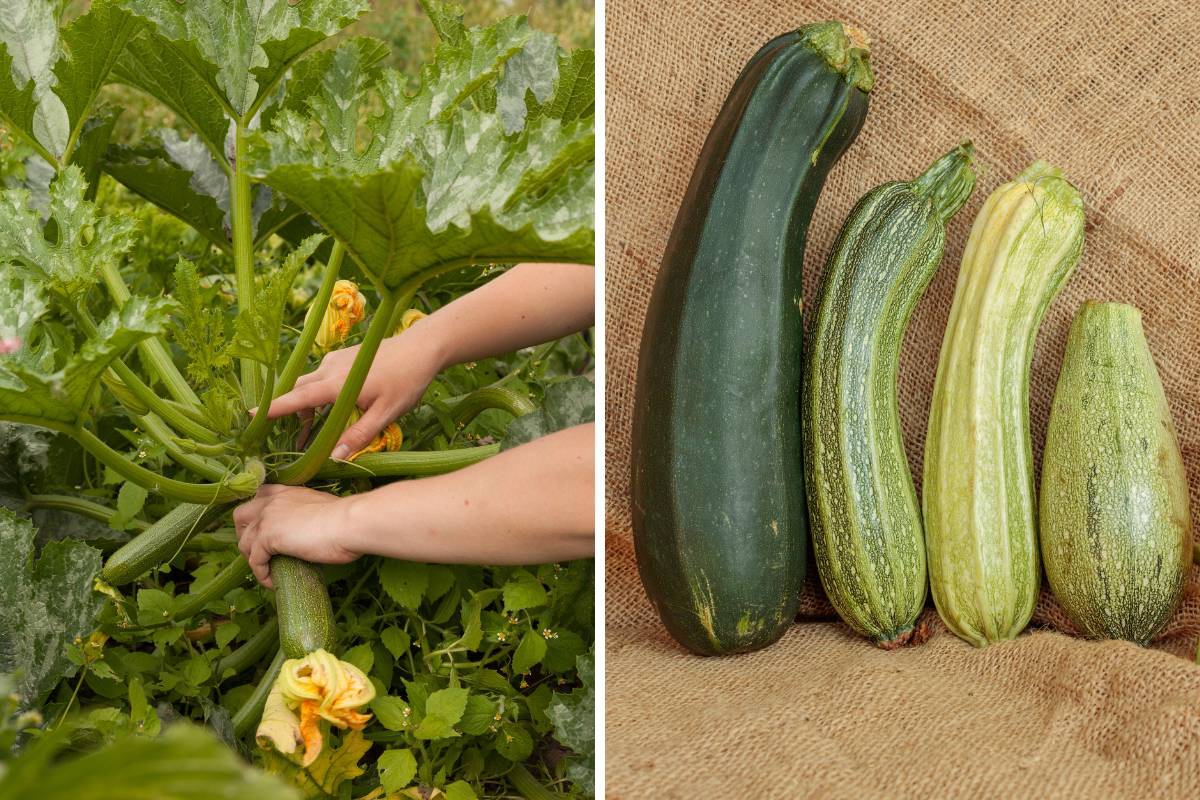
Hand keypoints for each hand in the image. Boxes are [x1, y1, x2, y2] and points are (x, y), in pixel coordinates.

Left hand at [232, 484, 357, 587]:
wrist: (348, 523)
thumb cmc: (345, 519)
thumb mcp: (322, 509)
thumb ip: (308, 514)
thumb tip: (311, 530)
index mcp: (286, 492)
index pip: (260, 496)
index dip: (257, 515)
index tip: (264, 531)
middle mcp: (271, 501)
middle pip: (240, 516)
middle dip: (245, 535)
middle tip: (259, 552)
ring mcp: (266, 518)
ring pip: (244, 542)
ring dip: (253, 559)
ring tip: (268, 572)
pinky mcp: (267, 537)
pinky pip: (255, 561)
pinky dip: (262, 575)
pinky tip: (274, 583)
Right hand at [260, 325, 442, 459]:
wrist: (423, 346)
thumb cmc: (407, 380)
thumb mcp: (386, 413)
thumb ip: (360, 436)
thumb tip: (335, 458)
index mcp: (337, 384)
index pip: (298, 398)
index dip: (273, 408)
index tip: (249, 415)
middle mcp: (330, 369)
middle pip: (299, 390)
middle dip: (287, 412)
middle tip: (280, 436)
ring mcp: (336, 360)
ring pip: (309, 383)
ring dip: (305, 404)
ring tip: (308, 430)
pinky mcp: (344, 357)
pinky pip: (321, 376)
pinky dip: (317, 393)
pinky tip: (330, 408)